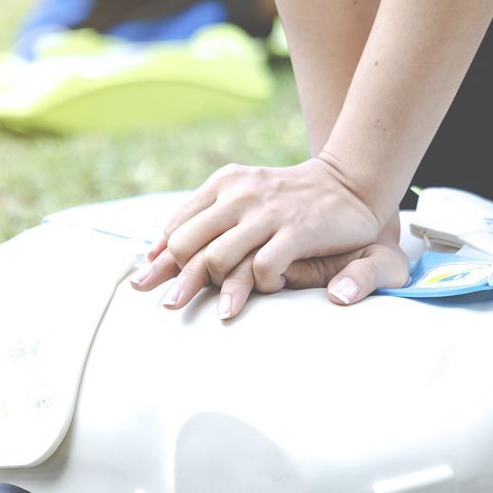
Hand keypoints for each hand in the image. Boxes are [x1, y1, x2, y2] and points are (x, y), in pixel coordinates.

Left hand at [129, 156, 409, 318]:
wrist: (346, 184)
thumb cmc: (286, 200)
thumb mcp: (241, 198)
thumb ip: (203, 221)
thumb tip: (155, 254)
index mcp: (223, 184)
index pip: (178, 225)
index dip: (161, 258)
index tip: (145, 283)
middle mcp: (240, 195)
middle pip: (190, 244)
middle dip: (178, 279)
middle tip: (170, 306)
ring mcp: (268, 212)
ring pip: (219, 258)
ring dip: (217, 288)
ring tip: (221, 308)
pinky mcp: (297, 230)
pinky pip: (263, 267)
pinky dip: (261, 284)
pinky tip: (270, 287)